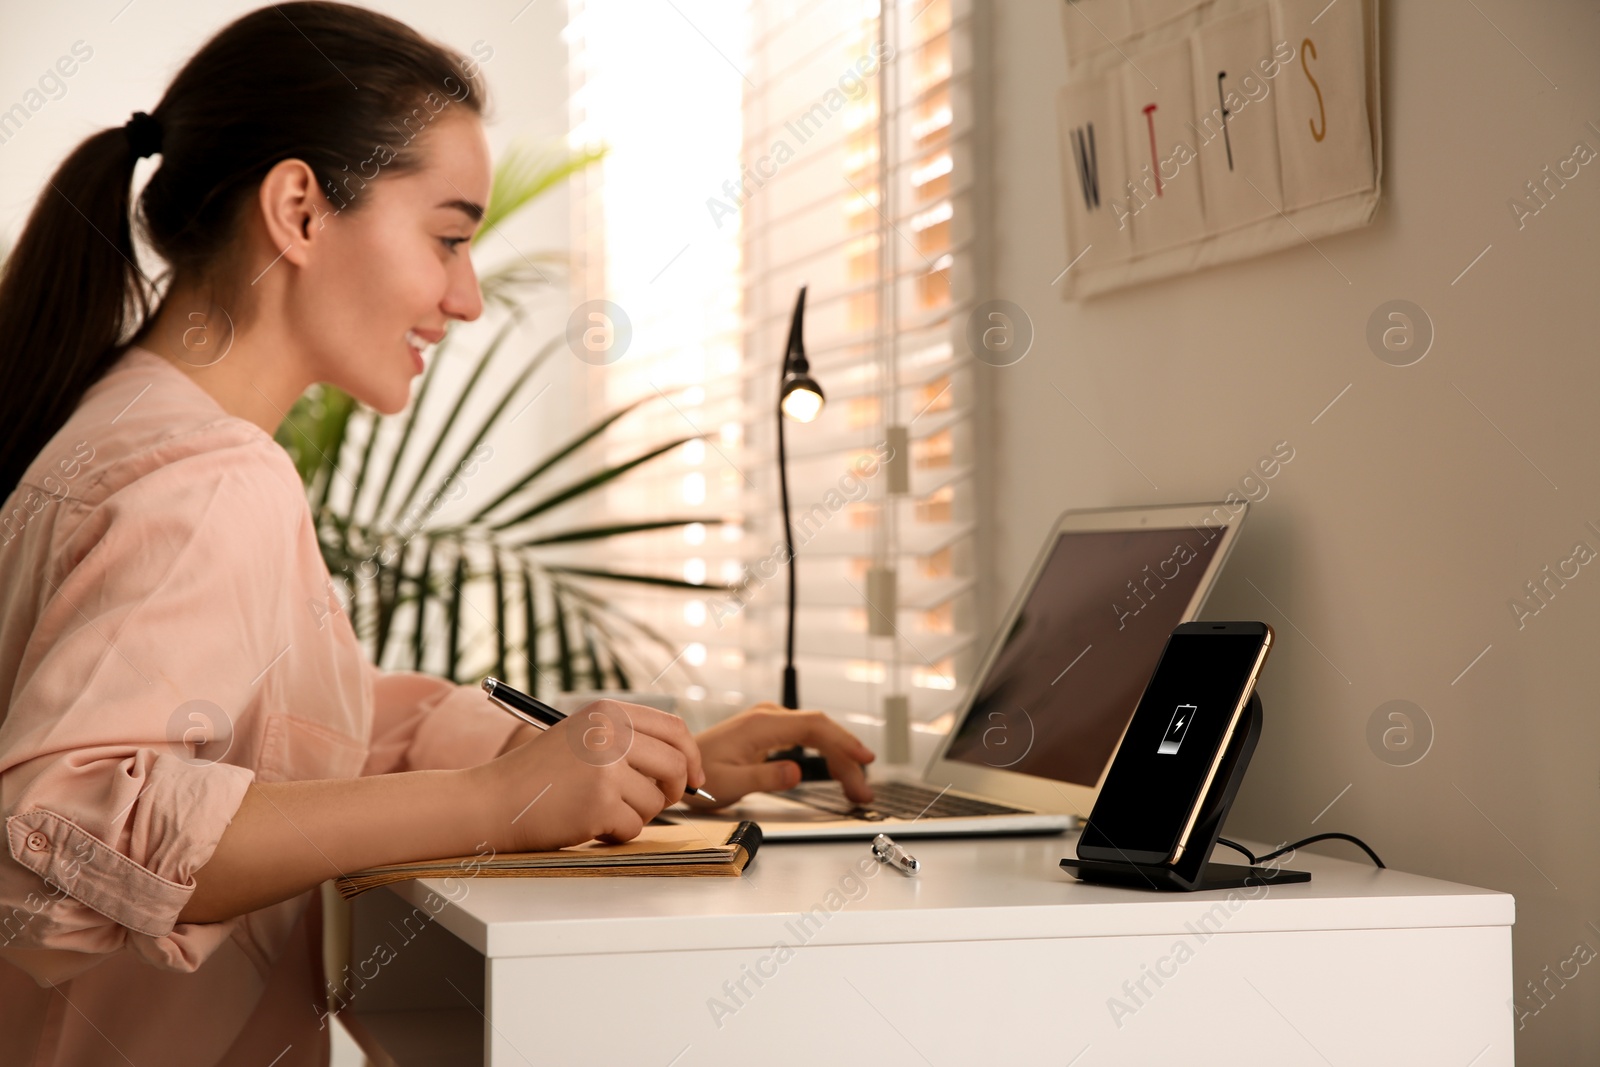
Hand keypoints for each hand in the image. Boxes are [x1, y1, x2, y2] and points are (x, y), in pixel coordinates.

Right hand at [469, 699, 706, 852]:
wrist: (491, 800)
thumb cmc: (537, 776)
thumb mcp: (582, 737)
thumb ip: (627, 741)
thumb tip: (684, 765)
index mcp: (607, 712)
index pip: (673, 728)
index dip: (691, 756)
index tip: (695, 778)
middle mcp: (610, 733)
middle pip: (676, 764)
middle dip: (674, 790)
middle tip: (658, 802)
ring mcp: (606, 768)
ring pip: (655, 801)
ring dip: (635, 815)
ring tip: (599, 811)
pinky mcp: (600, 803)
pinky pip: (633, 828)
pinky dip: (615, 834)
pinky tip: (588, 825)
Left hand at [687, 702, 874, 810]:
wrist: (681, 764)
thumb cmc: (701, 776)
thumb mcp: (731, 783)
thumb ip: (765, 777)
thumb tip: (795, 773)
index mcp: (761, 725)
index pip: (814, 726)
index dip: (843, 741)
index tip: (863, 758)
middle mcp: (769, 717)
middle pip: (822, 731)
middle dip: (847, 759)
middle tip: (862, 790)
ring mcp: (772, 722)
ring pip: (818, 734)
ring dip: (840, 758)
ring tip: (856, 787)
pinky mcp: (772, 731)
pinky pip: (809, 737)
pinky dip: (826, 754)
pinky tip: (838, 771)